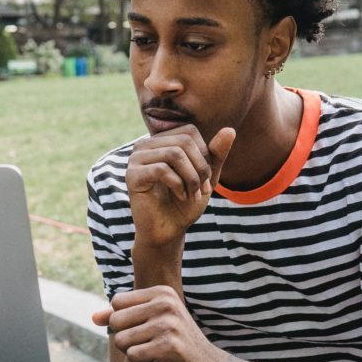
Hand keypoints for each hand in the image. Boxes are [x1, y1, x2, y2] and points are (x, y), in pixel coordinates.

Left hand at [92, 286, 229, 361]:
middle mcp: (165, 304)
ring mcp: (169, 324)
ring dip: (135, 353)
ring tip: (156, 352)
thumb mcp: (151, 321)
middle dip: (126, 339)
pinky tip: (162, 361)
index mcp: (161, 292)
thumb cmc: (176, 342)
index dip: (123, 321)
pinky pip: (133, 356)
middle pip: (115, 321)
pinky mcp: (170, 346)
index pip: (116, 302)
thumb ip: (121, 316)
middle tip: (150, 343)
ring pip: (121, 341)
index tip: (145, 328)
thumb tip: (93, 317)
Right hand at [127, 126, 235, 246]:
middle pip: (183, 141)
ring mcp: (136, 159)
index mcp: (161, 141)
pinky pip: (161, 169)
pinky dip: (178, 184)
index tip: (205, 179)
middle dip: (200, 167)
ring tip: (192, 194)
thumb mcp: (206, 177)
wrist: (168, 231)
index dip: (204, 154)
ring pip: (174, 154)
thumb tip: (230, 130)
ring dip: (191, 178)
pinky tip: (180, 196)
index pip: (189, 132)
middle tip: (201, 189)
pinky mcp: (132, 175)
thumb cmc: (185, 203)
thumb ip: (216, 154)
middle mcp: (145, 145)